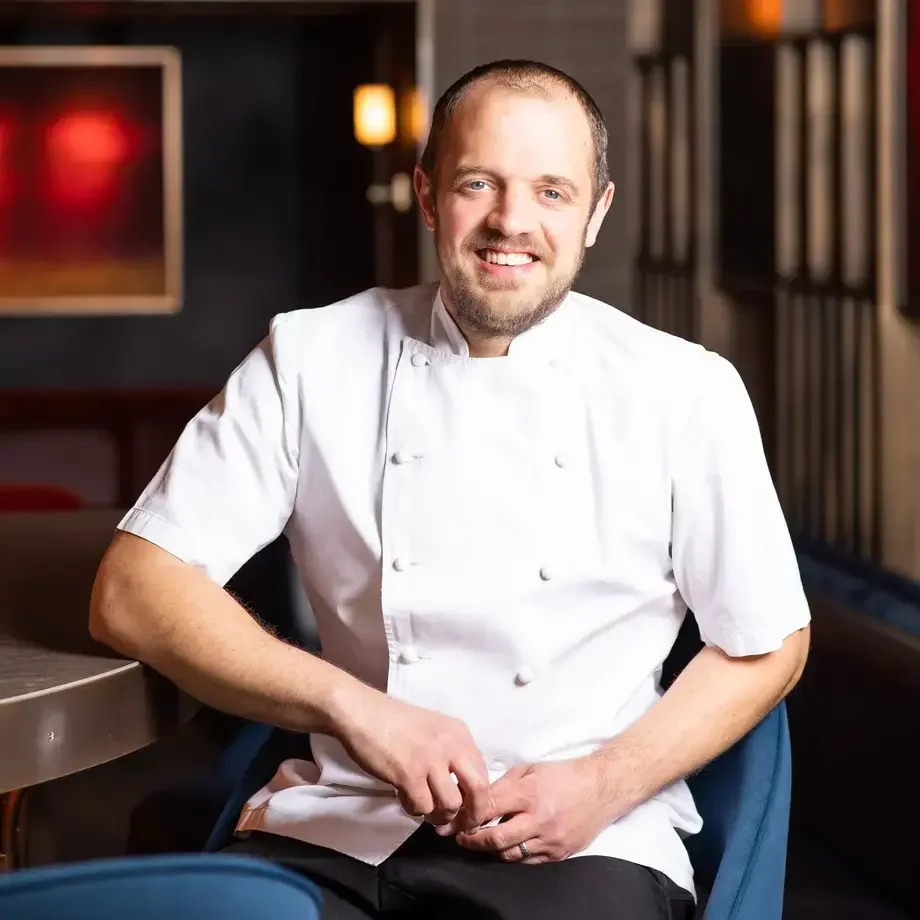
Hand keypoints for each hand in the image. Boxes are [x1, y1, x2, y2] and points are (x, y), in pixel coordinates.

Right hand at [334, 687, 489, 828]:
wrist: (362, 712)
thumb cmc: (394, 722)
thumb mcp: (434, 730)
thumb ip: (451, 755)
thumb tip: (463, 791)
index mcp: (459, 733)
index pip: (484, 774)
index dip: (479, 800)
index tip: (468, 814)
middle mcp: (451, 745)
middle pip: (479, 790)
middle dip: (471, 815)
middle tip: (459, 827)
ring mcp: (430, 760)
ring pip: (450, 805)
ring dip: (439, 815)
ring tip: (425, 809)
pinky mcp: (409, 774)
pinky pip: (422, 807)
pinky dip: (414, 809)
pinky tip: (405, 798)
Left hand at [451, 759, 611, 862]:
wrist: (602, 788)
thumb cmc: (564, 774)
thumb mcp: (530, 769)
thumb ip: (503, 784)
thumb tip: (478, 797)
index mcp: (529, 793)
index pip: (488, 809)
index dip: (467, 816)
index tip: (456, 820)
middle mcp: (539, 819)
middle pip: (495, 839)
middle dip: (473, 840)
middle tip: (461, 838)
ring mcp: (550, 839)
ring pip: (509, 854)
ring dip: (491, 850)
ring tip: (481, 842)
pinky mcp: (559, 853)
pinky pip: (527, 861)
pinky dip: (513, 855)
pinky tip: (507, 846)